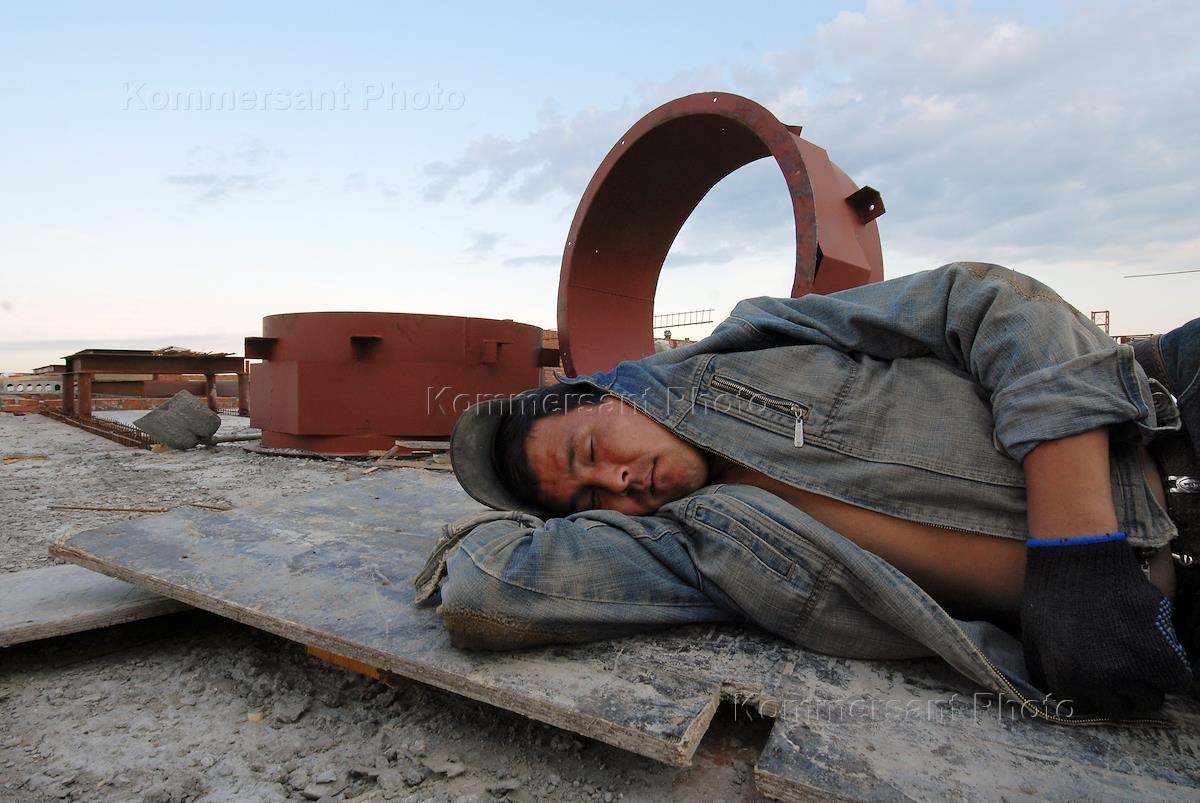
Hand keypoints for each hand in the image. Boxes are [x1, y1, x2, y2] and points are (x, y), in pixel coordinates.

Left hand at [1021, 532, 1192, 716]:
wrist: (1078, 557)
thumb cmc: (1052, 593)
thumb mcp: (1033, 638)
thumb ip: (1045, 673)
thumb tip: (1061, 695)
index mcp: (1068, 679)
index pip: (1090, 706)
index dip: (1095, 691)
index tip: (1098, 674)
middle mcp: (1101, 680)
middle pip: (1123, 708)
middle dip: (1121, 692)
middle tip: (1120, 667)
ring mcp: (1132, 666)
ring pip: (1151, 699)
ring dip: (1146, 684)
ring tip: (1138, 660)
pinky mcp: (1159, 647)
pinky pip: (1176, 679)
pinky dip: (1171, 672)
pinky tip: (1158, 654)